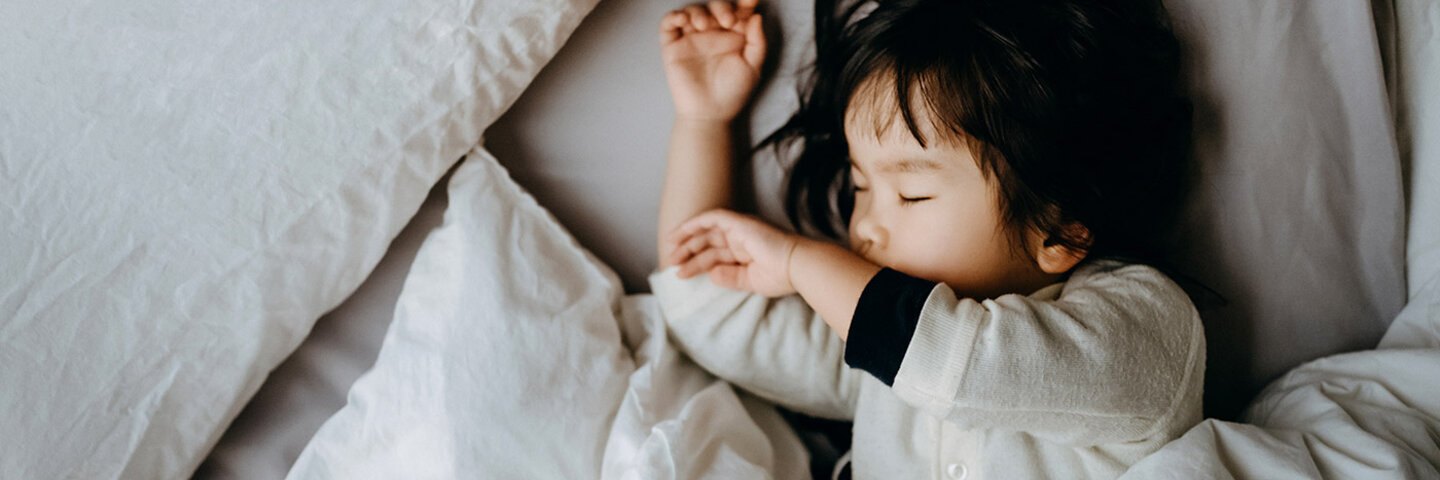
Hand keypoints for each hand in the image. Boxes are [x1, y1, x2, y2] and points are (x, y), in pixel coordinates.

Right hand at [660, 0, 766, 121]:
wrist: (711, 114)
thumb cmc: (733, 92)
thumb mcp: (753, 66)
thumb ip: (757, 41)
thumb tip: (757, 16)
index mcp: (734, 35)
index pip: (738, 11)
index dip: (743, 2)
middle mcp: (713, 33)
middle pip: (715, 6)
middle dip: (721, 7)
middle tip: (727, 21)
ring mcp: (692, 38)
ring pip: (692, 10)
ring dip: (697, 11)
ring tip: (703, 25)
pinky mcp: (673, 46)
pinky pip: (668, 24)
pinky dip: (673, 16)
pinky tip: (683, 19)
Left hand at [665, 209, 798, 296]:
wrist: (796, 266)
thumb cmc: (781, 276)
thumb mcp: (749, 281)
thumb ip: (729, 278)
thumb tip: (711, 275)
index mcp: (745, 252)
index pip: (715, 255)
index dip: (697, 264)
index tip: (681, 272)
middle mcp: (741, 238)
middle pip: (707, 243)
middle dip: (688, 252)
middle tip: (671, 262)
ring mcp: (740, 229)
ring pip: (706, 231)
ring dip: (687, 240)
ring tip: (671, 253)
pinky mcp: (739, 222)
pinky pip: (712, 217)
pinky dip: (695, 223)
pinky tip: (680, 233)